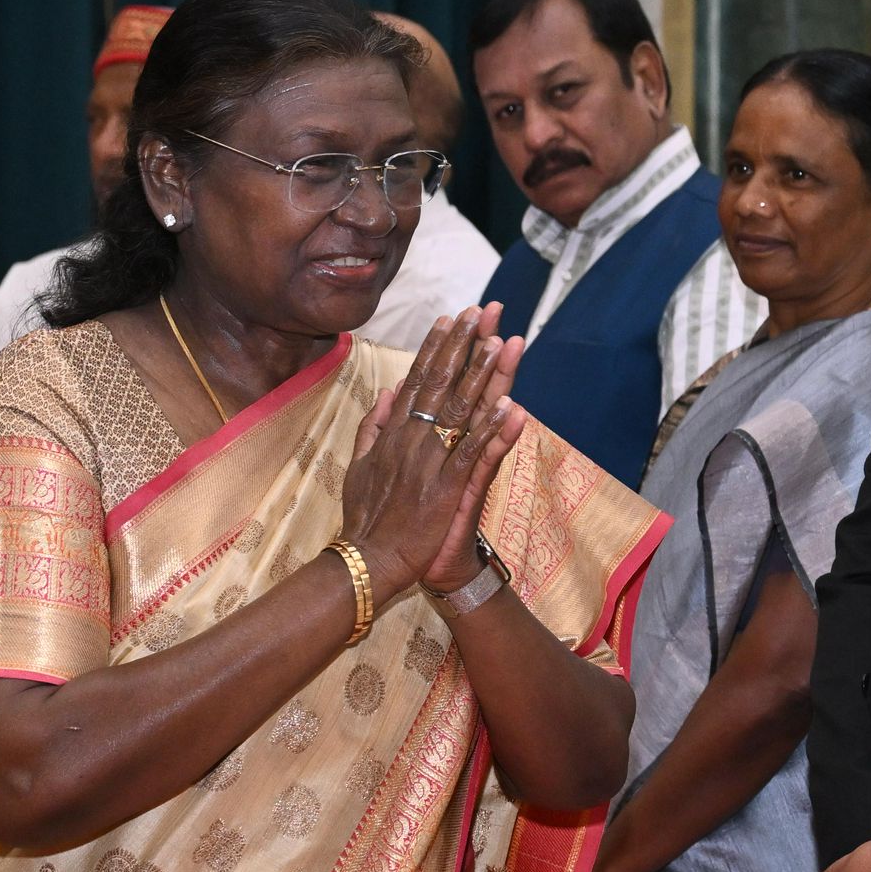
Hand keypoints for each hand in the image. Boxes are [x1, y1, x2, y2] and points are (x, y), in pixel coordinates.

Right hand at [338, 307, 529, 599]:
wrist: (369, 561)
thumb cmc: (367, 517)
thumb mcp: (358, 465)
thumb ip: (373, 426)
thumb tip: (388, 390)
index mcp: (395, 433)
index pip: (419, 380)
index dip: (437, 348)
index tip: (451, 318)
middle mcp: (413, 440)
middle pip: (441, 383)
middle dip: (462, 345)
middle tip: (481, 311)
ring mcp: (431, 462)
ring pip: (460, 410)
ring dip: (482, 375)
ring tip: (501, 342)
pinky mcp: (448, 488)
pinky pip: (475, 453)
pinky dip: (493, 429)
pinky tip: (511, 405)